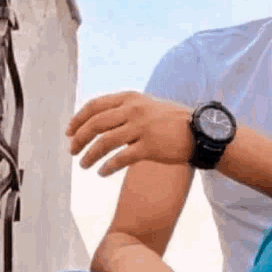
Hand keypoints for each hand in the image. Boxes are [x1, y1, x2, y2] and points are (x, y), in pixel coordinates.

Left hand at [65, 91, 193, 175]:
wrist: (201, 131)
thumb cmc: (174, 121)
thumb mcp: (150, 105)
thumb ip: (127, 108)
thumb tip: (102, 118)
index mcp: (131, 98)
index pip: (95, 106)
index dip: (78, 119)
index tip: (69, 132)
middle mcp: (134, 110)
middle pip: (95, 124)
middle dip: (79, 139)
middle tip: (72, 151)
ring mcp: (142, 128)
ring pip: (104, 143)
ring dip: (89, 155)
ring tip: (84, 165)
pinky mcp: (150, 147)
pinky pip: (120, 159)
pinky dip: (107, 167)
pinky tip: (102, 173)